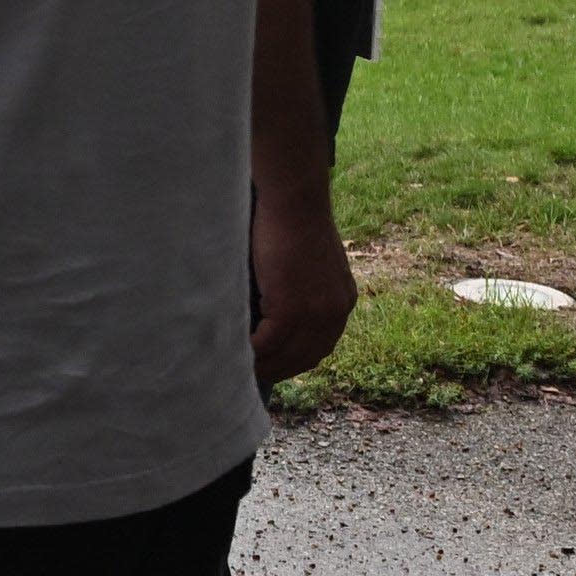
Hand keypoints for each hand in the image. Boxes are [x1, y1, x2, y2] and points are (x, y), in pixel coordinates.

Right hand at [251, 199, 357, 388]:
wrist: (295, 201)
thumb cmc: (294, 221)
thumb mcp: (309, 262)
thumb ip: (302, 288)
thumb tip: (275, 307)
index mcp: (341, 301)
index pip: (320, 346)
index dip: (295, 360)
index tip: (272, 364)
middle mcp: (334, 313)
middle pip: (305, 358)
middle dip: (278, 369)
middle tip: (251, 373)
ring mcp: (315, 314)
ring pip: (285, 355)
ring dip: (261, 365)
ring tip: (238, 366)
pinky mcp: (292, 309)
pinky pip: (267, 343)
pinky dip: (250, 351)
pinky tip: (233, 350)